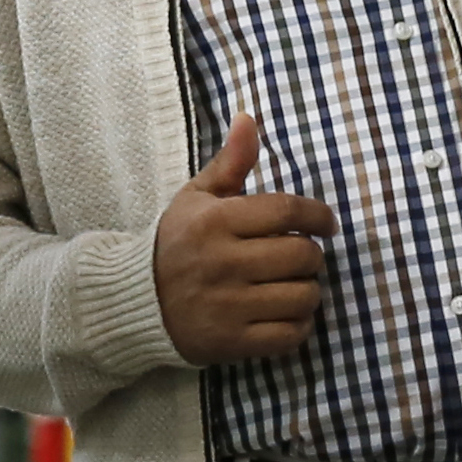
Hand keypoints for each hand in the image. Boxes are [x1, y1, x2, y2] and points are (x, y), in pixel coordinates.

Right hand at [153, 112, 336, 365]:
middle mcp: (222, 263)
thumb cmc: (176, 244)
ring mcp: (227, 306)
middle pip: (302, 256)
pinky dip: (299, 325)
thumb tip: (249, 118)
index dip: (318, 216)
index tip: (325, 224)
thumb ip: (230, 163)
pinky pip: (291, 335)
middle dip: (310, 255)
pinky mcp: (232, 342)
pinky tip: (285, 313)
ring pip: (303, 296)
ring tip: (291, 286)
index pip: (288, 212)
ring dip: (308, 291)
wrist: (135, 302)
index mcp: (215, 222)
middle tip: (299, 258)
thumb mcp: (197, 198)